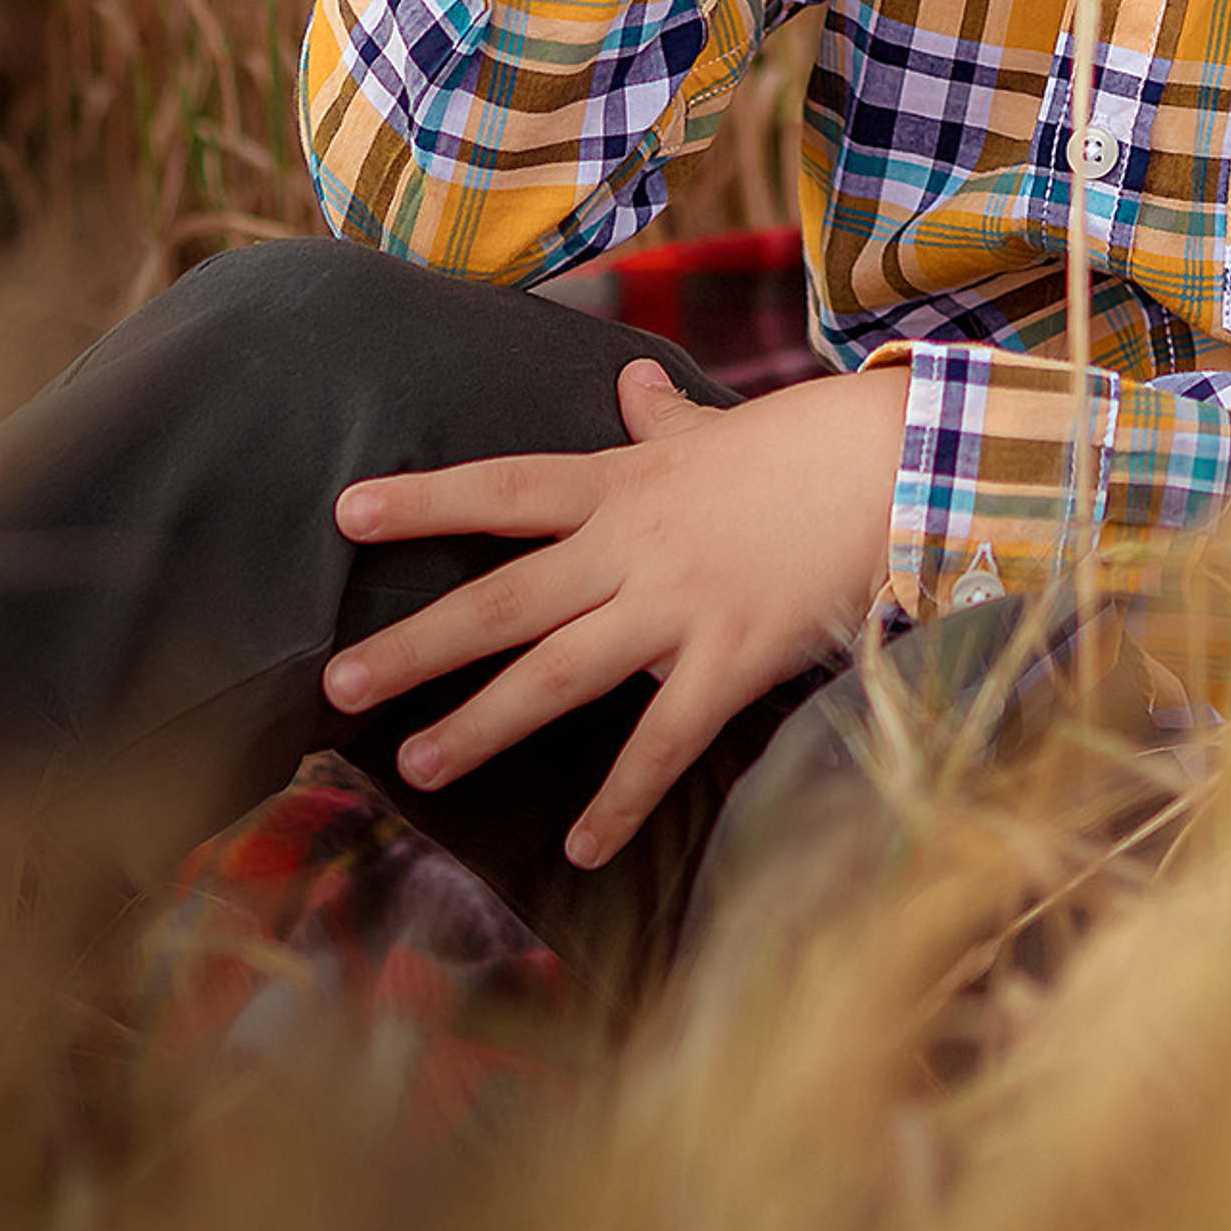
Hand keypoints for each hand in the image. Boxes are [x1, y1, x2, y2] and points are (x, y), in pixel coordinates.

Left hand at [319, 358, 912, 869]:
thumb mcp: (716, 427)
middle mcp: (632, 549)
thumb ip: (659, 417)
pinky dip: (621, 800)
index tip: (346, 512)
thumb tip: (628, 378)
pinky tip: (579, 852)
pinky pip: (664, 742)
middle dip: (417, 645)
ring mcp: (678, 608)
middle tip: (336, 688)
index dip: (425, 500)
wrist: (894, 466)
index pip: (504, 490)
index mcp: (622, 486)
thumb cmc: (802, 447)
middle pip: (504, 598)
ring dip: (482, 725)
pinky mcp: (730, 661)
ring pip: (558, 674)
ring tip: (414, 769)